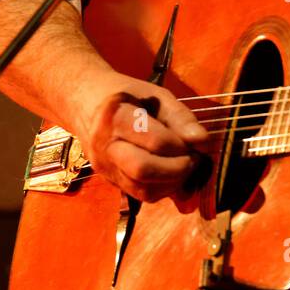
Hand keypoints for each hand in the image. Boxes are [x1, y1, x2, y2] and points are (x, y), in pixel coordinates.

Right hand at [63, 62, 212, 211]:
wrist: (86, 103)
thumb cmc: (127, 95)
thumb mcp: (156, 95)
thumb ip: (180, 118)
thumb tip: (203, 142)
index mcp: (116, 116)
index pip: (155, 141)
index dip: (182, 146)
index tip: (197, 142)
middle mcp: (106, 146)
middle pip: (143, 170)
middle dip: (178, 169)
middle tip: (194, 158)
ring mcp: (105, 167)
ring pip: (142, 190)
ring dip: (173, 183)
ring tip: (186, 166)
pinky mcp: (110, 181)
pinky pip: (140, 195)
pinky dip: (163, 189)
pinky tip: (173, 175)